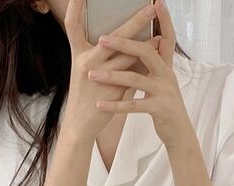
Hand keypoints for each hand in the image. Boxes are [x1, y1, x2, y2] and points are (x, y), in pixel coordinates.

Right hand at [61, 0, 160, 141]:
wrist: (80, 125)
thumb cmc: (85, 95)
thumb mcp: (87, 71)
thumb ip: (102, 56)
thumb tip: (124, 40)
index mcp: (78, 54)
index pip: (72, 25)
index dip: (75, 7)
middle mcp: (87, 62)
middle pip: (113, 37)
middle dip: (133, 21)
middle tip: (151, 7)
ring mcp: (100, 76)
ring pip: (127, 56)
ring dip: (146, 44)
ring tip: (160, 34)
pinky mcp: (112, 91)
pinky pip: (132, 74)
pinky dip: (145, 64)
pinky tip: (156, 57)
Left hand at [87, 0, 192, 148]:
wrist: (179, 133)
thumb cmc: (164, 106)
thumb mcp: (160, 82)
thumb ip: (149, 66)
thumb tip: (138, 47)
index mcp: (166, 66)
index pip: (166, 37)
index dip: (162, 19)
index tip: (155, 1)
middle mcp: (167, 75)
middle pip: (146, 52)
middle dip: (123, 43)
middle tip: (101, 39)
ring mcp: (164, 92)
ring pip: (136, 79)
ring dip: (111, 76)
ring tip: (91, 75)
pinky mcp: (160, 109)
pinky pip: (134, 105)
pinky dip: (116, 105)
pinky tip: (100, 105)